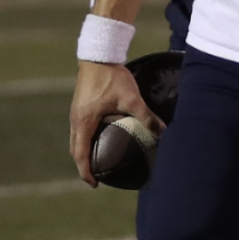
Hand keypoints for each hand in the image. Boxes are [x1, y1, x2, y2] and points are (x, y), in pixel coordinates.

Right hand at [68, 62, 163, 186]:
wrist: (99, 55)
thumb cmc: (112, 77)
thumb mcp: (131, 98)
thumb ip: (146, 116)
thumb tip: (163, 131)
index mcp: (84, 122)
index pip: (80, 154)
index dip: (85, 171)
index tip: (94, 183)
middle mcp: (76, 120)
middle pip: (75, 149)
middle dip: (83, 165)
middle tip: (95, 176)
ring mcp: (76, 112)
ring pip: (76, 139)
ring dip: (83, 152)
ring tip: (97, 160)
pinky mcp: (80, 105)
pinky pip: (79, 129)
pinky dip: (85, 139)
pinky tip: (99, 137)